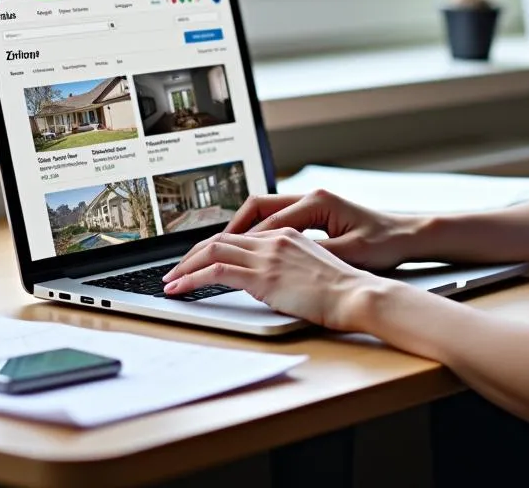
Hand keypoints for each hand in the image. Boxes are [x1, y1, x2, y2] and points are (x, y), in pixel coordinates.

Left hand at [162, 228, 383, 330]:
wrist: (357, 294)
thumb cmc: (344, 290)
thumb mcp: (314, 270)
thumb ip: (290, 268)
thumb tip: (272, 283)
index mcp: (288, 234)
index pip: (242, 235)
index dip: (216, 247)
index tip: (201, 260)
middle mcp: (275, 239)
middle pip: (222, 238)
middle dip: (193, 254)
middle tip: (177, 270)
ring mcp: (268, 255)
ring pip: (214, 250)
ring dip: (187, 265)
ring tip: (171, 280)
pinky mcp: (263, 276)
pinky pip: (217, 271)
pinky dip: (192, 278)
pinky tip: (180, 288)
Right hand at [223, 189, 419, 270]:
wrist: (407, 235)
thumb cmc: (383, 242)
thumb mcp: (349, 252)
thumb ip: (313, 254)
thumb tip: (278, 262)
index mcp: (316, 203)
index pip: (266, 223)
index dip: (240, 244)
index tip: (218, 261)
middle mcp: (310, 198)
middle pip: (256, 209)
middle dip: (228, 232)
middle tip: (204, 254)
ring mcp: (310, 205)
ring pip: (262, 213)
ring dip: (240, 232)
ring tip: (216, 253)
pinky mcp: (314, 216)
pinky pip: (275, 220)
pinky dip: (257, 235)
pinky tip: (248, 252)